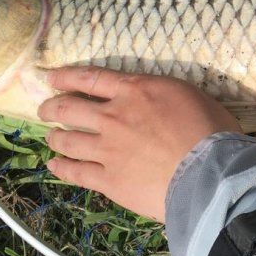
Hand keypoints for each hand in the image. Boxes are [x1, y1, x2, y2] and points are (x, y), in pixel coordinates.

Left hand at [38, 66, 240, 221]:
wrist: (208, 173)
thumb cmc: (211, 131)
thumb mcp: (188, 96)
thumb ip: (163, 94)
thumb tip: (157, 98)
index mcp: (134, 91)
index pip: (90, 79)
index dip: (65, 76)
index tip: (50, 77)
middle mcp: (113, 116)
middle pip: (69, 108)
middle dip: (52, 107)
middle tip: (45, 109)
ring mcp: (107, 149)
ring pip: (68, 140)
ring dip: (55, 137)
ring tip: (51, 137)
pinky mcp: (108, 179)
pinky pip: (76, 172)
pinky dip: (61, 167)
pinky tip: (54, 165)